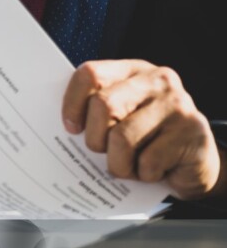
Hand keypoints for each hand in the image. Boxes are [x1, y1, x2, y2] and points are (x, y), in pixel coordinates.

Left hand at [62, 60, 225, 199]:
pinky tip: (153, 171)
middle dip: (95, 139)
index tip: (71, 129)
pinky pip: (147, 162)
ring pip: (122, 138)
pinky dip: (143, 175)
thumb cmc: (145, 141)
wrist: (194, 163)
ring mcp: (178, 104)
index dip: (72, 104)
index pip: (90, 74)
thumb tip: (53, 127)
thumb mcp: (119, 118)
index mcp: (132, 71)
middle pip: (104, 105)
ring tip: (129, 166)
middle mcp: (158, 81)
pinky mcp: (193, 131)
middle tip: (103, 152)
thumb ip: (94, 112)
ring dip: (118, 164)